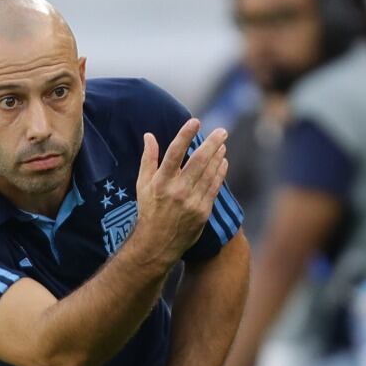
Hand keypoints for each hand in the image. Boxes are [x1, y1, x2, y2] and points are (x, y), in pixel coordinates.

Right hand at [132, 120, 228, 269]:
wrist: (158, 244)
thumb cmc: (149, 211)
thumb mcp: (142, 184)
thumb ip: (148, 159)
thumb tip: (149, 136)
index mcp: (160, 182)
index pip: (174, 153)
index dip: (185, 135)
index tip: (195, 121)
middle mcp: (177, 190)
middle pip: (198, 161)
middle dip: (212, 143)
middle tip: (222, 130)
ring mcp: (192, 202)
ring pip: (209, 173)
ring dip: (218, 156)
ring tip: (222, 143)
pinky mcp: (203, 211)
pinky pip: (214, 187)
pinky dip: (220, 173)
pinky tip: (223, 162)